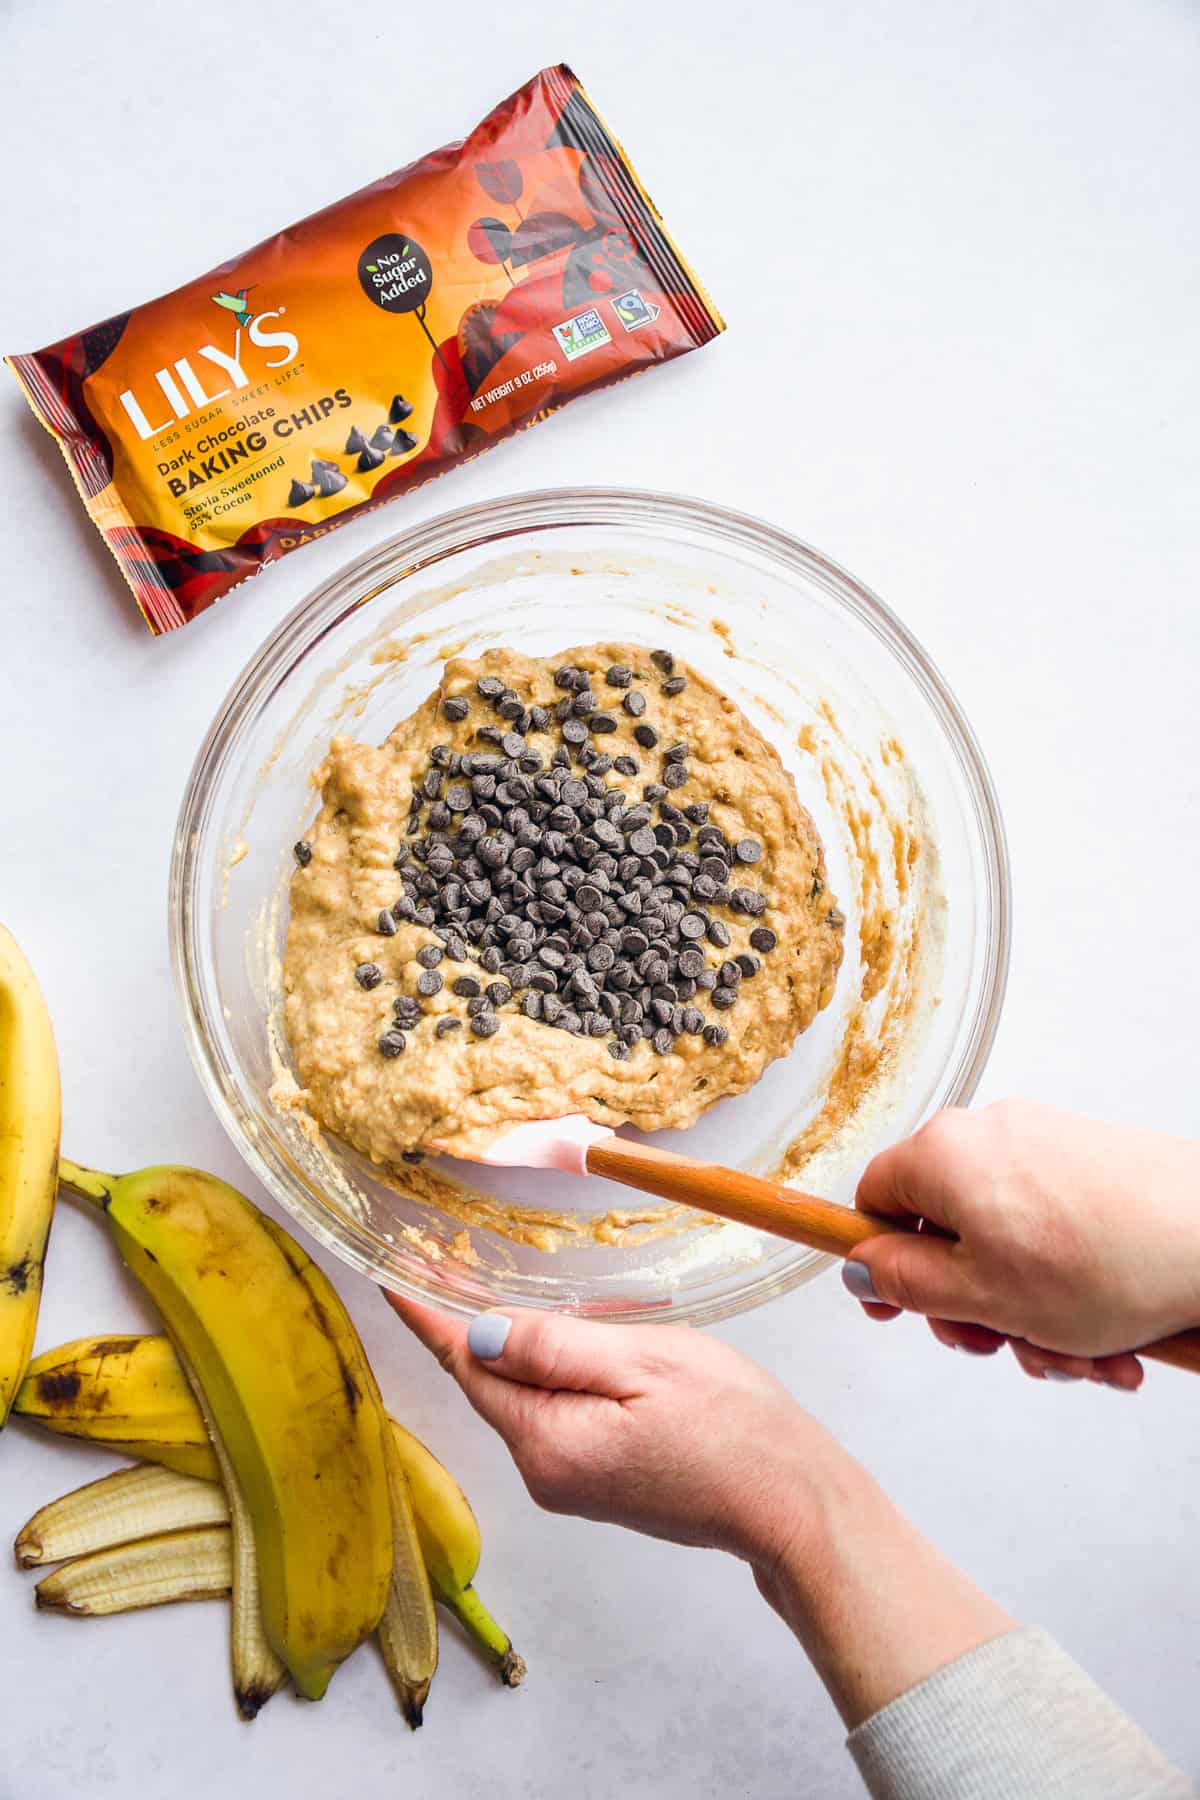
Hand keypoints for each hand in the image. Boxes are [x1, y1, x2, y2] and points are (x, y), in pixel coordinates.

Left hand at [386, 1296, 1012, 1724]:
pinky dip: (553, 1373)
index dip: (427, 1317)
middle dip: (474, 1324)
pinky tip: (578, 1342)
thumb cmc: (731, 1425)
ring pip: (525, 1396)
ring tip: (522, 1289)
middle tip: (452, 1259)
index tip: (390, 1277)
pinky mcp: (597, 1481)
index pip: (467, 1365)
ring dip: (522, 1346)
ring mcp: (570, 1481)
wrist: (790, 1501)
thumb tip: (480, 1332)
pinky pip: (555, 1412)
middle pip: (490, 1382)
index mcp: (546, 1439)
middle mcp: (544, 1470)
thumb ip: (555, 1346)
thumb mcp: (642, 1363)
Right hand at [845, 1099, 1199, 1387]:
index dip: (878, 1261)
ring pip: (1006, 1244)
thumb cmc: (1106, 1261)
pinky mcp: (1091, 1165)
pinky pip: (1053, 1234)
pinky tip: (1111, 1339)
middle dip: (971, 1305)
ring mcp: (1045, 1147)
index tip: (894, 1309)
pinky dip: (1070, 1290)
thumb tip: (859, 1266)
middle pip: (944, 1230)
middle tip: (1001, 1344)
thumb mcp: (978, 1294)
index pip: (875, 1199)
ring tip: (1081, 1355)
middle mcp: (989, 1135)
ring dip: (1031, 1313)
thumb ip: (903, 1281)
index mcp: (944, 1155)